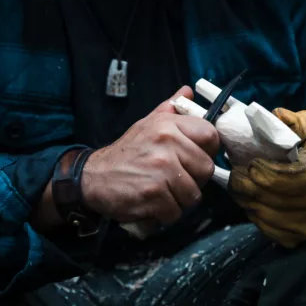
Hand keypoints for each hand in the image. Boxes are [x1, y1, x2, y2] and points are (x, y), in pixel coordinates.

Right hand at [81, 86, 219, 224]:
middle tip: (176, 179)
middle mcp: (167, 144)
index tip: (196, 157)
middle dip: (194, 179)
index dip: (208, 150)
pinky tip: (153, 203)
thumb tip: (188, 92)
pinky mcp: (154, 194)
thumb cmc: (125, 152)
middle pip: (206, 169)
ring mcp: (161, 170)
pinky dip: (166, 213)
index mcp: (168, 125)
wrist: (94, 176)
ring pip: (194, 194)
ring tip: (163, 191)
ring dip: (180, 199)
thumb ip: (169, 108)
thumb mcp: (146, 124)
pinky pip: (176, 212)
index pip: (211, 135)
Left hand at [229, 108, 305, 247]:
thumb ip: (294, 121)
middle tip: (235, 174)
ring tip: (239, 186)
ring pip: (268, 216)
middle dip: (248, 186)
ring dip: (247, 201)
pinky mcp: (301, 235)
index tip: (250, 163)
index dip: (264, 173)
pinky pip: (269, 230)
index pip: (290, 179)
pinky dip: (254, 217)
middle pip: (275, 199)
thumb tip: (276, 115)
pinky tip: (251, 202)